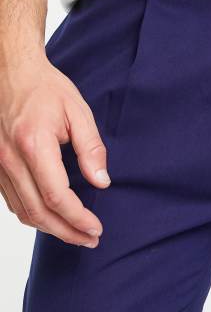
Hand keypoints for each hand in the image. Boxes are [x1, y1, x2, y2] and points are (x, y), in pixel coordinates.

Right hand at [0, 53, 109, 246]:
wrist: (9, 72)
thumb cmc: (45, 88)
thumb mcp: (78, 112)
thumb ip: (91, 149)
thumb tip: (101, 182)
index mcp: (34, 144)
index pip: (56, 196)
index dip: (77, 218)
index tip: (96, 228)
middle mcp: (10, 158)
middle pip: (38, 212)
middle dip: (67, 232)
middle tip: (90, 239)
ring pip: (22, 211)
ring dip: (49, 228)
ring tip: (75, 233)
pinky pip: (12, 201)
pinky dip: (32, 215)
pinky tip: (51, 218)